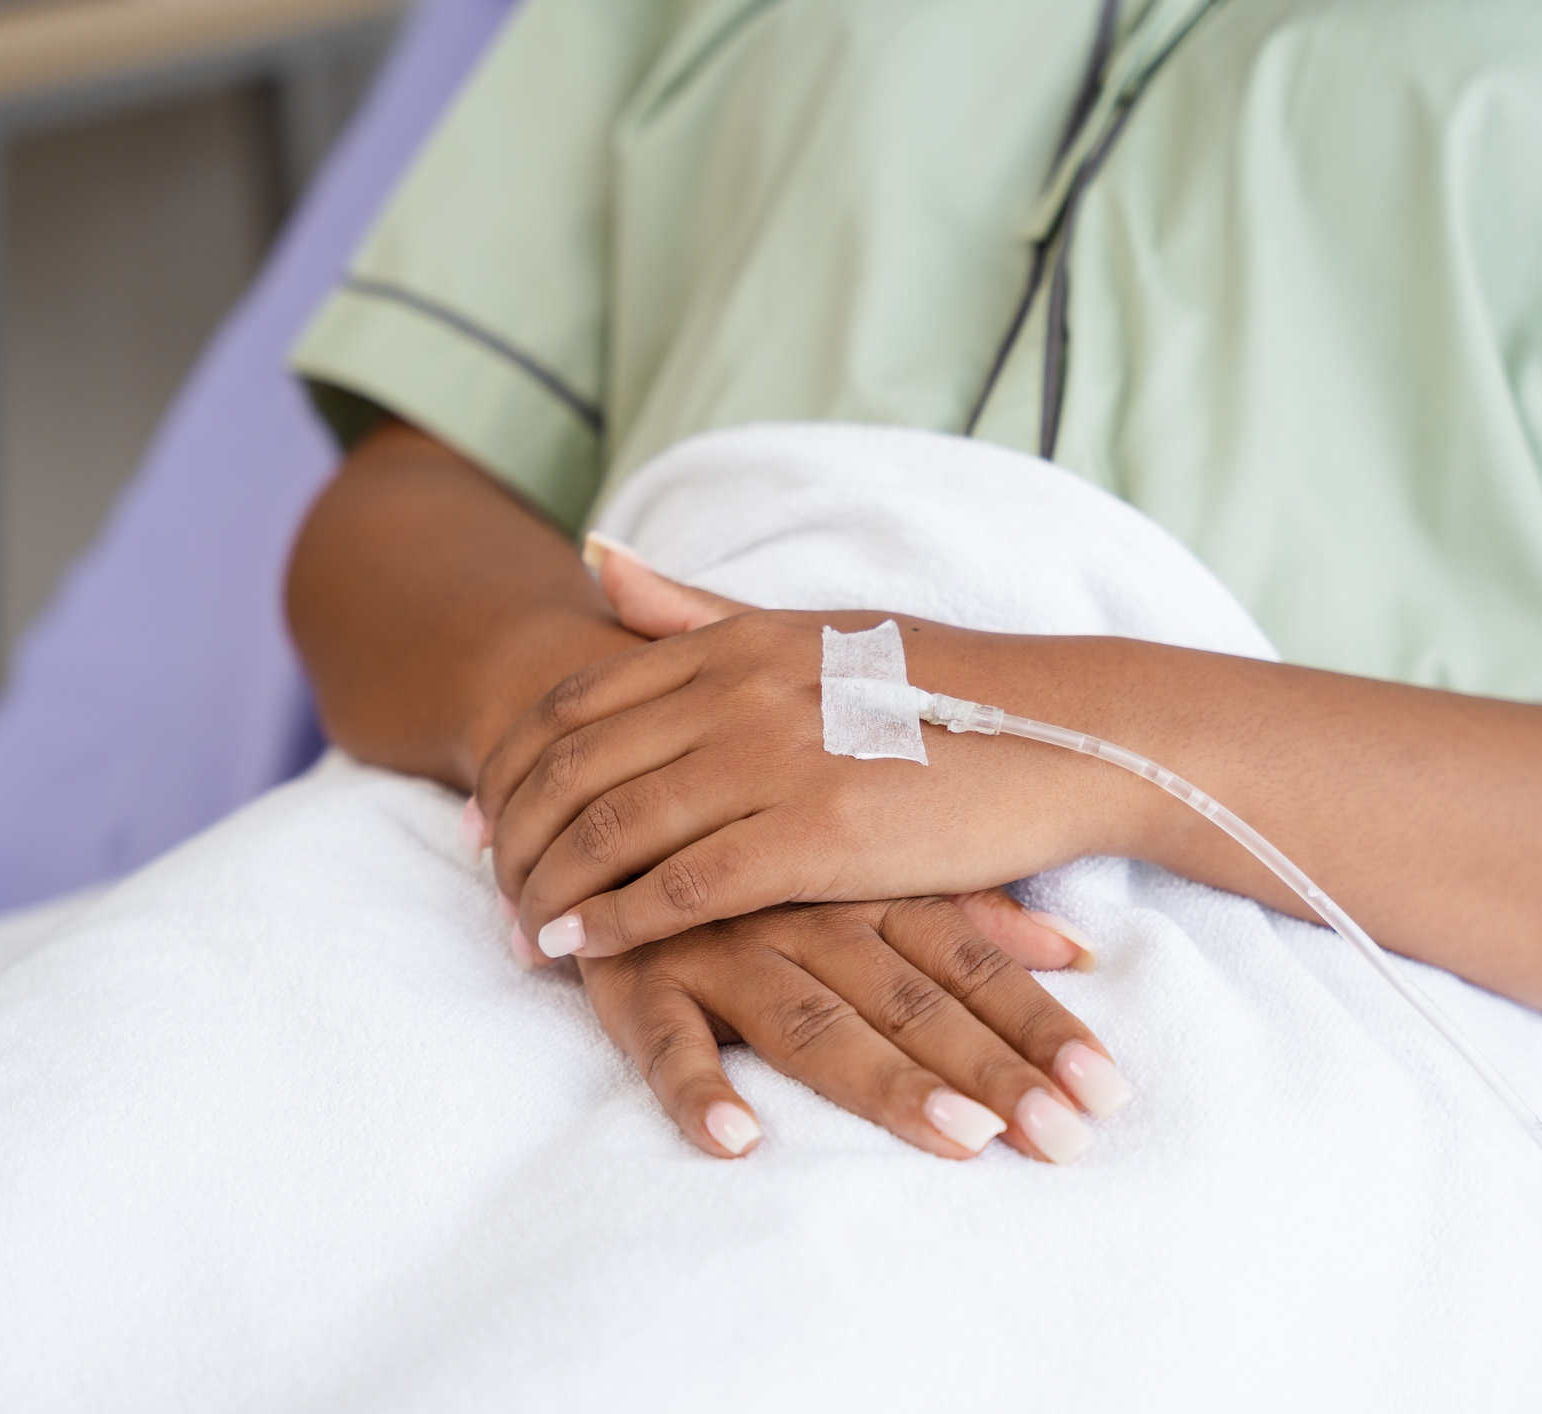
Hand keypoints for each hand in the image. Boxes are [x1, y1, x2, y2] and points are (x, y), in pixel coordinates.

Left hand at [477, 540, 1156, 958]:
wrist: (1061, 732)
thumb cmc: (938, 687)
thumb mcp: (807, 629)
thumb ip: (691, 609)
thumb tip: (591, 558)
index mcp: (730, 641)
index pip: (574, 701)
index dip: (511, 764)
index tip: (480, 815)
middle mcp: (737, 689)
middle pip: (575, 767)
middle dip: (513, 833)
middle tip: (483, 883)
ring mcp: (774, 758)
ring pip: (614, 828)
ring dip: (549, 885)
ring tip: (518, 931)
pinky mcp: (816, 834)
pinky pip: (682, 886)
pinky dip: (614, 920)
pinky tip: (579, 948)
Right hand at [579, 892, 1131, 1161]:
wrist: (615, 784)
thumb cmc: (763, 846)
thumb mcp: (870, 865)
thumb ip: (968, 909)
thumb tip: (1080, 949)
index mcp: (869, 887)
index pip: (971, 965)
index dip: (1039, 1028)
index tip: (1107, 1094)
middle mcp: (806, 914)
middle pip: (913, 1002)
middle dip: (994, 1073)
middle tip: (1065, 1142)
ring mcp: (722, 945)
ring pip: (811, 1022)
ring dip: (885, 1082)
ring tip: (960, 1140)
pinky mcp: (640, 976)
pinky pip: (665, 1037)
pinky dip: (696, 1087)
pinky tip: (737, 1141)